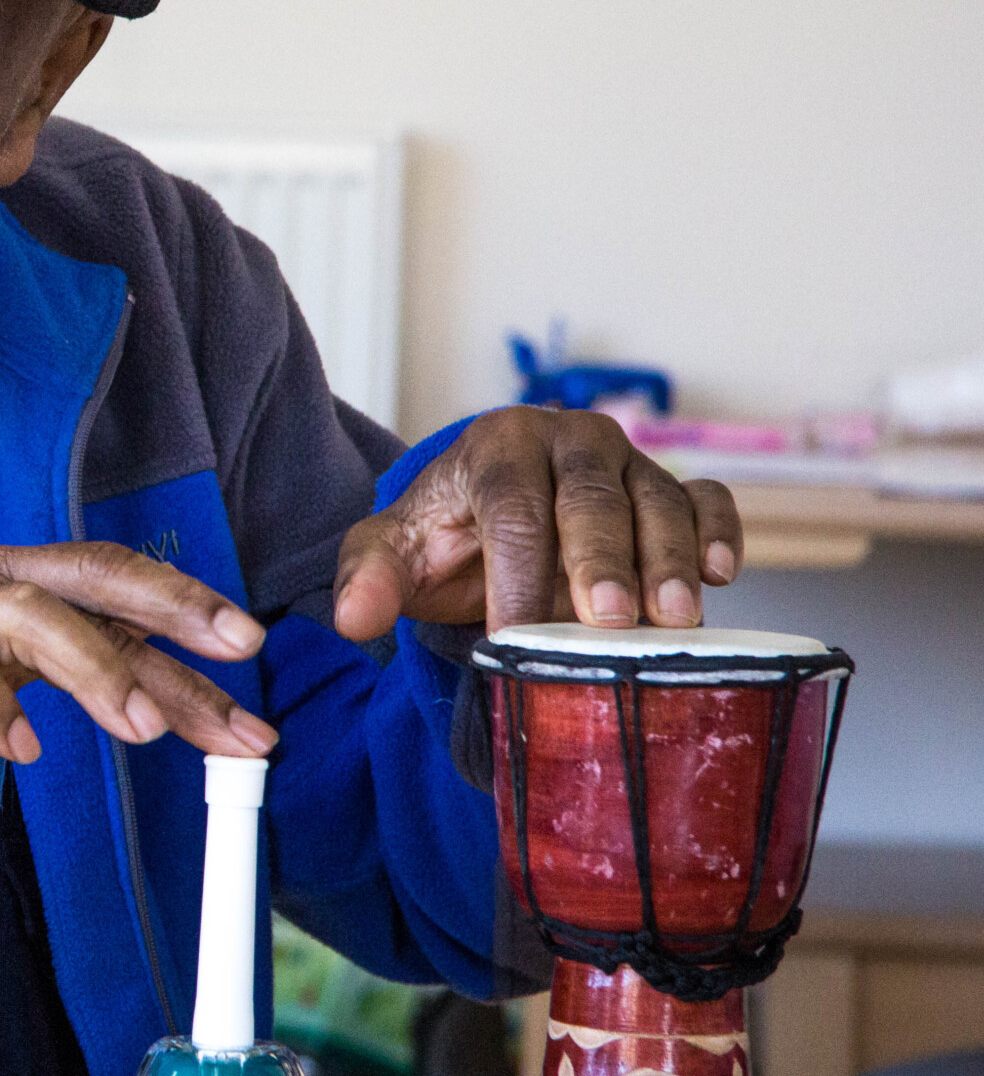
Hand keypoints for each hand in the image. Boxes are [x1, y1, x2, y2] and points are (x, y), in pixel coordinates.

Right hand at [0, 542, 278, 833]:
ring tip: (146, 730)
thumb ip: (84, 676)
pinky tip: (28, 750)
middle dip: (169, 611)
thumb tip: (185, 700)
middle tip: (237, 657)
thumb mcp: (12, 683)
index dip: (186, 609)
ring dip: (97, 669)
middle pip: (85, 577)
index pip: (113, 583)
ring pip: (27, 615)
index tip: (252, 654)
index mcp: (10, 580)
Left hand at [331, 406, 744, 641]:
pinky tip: (723, 575)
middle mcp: (567, 440)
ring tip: (672, 617)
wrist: (490, 526)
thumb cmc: (445, 541)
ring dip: (667, 558)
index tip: (516, 636)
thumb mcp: (394, 555)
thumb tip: (352, 620)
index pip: (511, 506)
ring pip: (656, 498)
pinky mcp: (672, 486)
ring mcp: (627, 461)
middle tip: (607, 619)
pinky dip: (719, 531)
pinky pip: (706, 499)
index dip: (516, 572)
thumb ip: (369, 579)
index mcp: (496, 446)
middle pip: (589, 496)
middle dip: (601, 559)